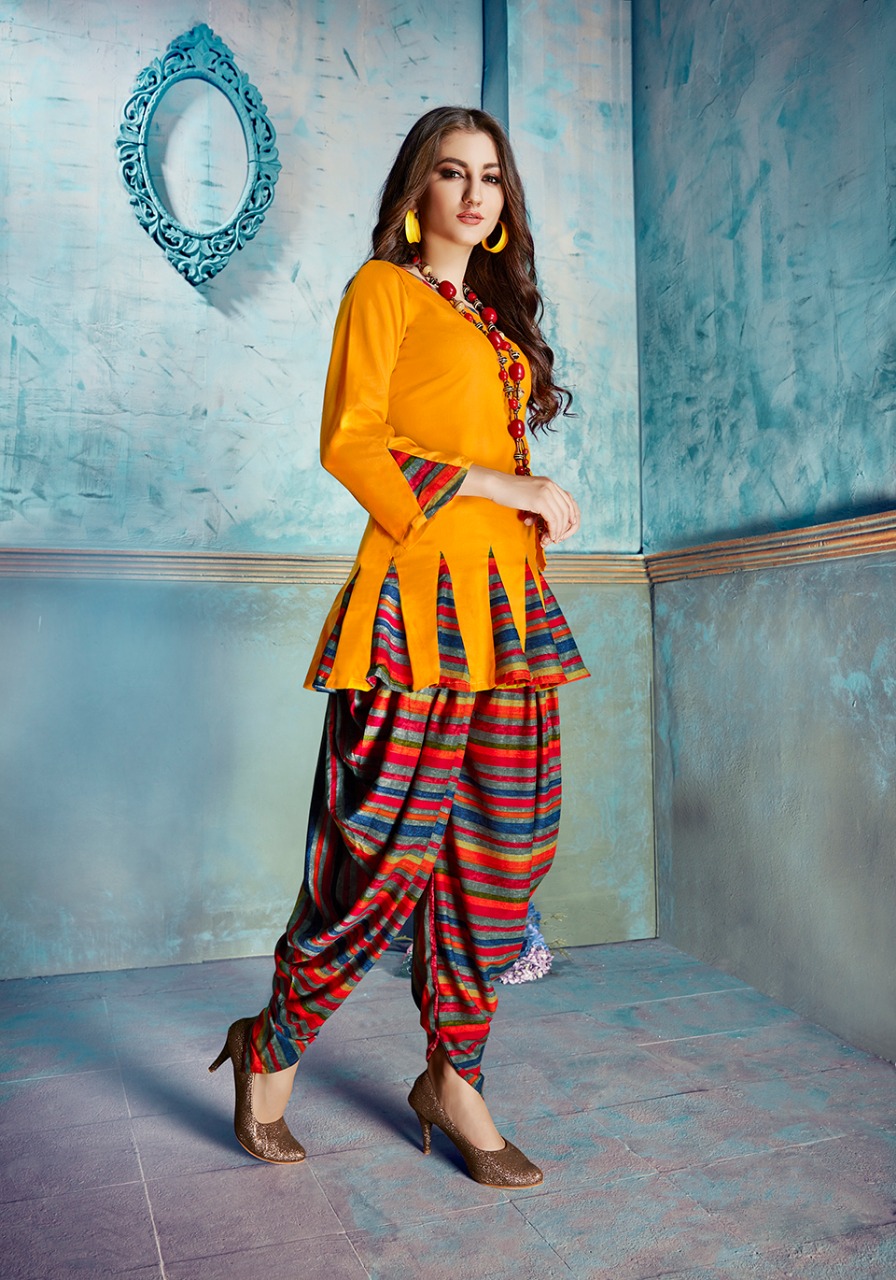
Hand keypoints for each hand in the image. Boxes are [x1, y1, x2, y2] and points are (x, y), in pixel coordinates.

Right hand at [460, 466, 580, 544]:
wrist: (496, 485)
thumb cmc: (509, 492)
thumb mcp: (530, 494)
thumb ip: (542, 502)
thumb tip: (550, 521)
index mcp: (550, 483)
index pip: (570, 501)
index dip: (571, 517)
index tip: (566, 529)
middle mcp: (551, 486)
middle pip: (568, 510)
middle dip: (565, 527)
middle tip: (557, 537)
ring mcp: (546, 492)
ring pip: (561, 516)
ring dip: (558, 531)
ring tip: (551, 539)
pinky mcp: (539, 500)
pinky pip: (553, 519)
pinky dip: (553, 530)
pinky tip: (548, 537)